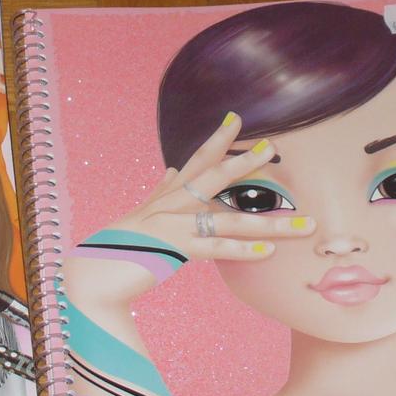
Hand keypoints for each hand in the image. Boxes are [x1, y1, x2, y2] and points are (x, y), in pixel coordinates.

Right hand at [66, 112, 316, 311]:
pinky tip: (267, 253)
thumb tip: (170, 169)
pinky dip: (241, 252)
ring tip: (305, 224)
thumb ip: (159, 190)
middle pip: (214, 178)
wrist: (90, 276)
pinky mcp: (172, 251)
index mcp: (166, 195)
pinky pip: (213, 251)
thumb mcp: (140, 213)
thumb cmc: (117, 248)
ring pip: (229, 221)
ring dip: (271, 224)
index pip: (196, 161)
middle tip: (274, 149)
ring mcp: (171, 225)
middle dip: (246, 163)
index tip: (238, 120)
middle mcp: (170, 204)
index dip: (218, 141)